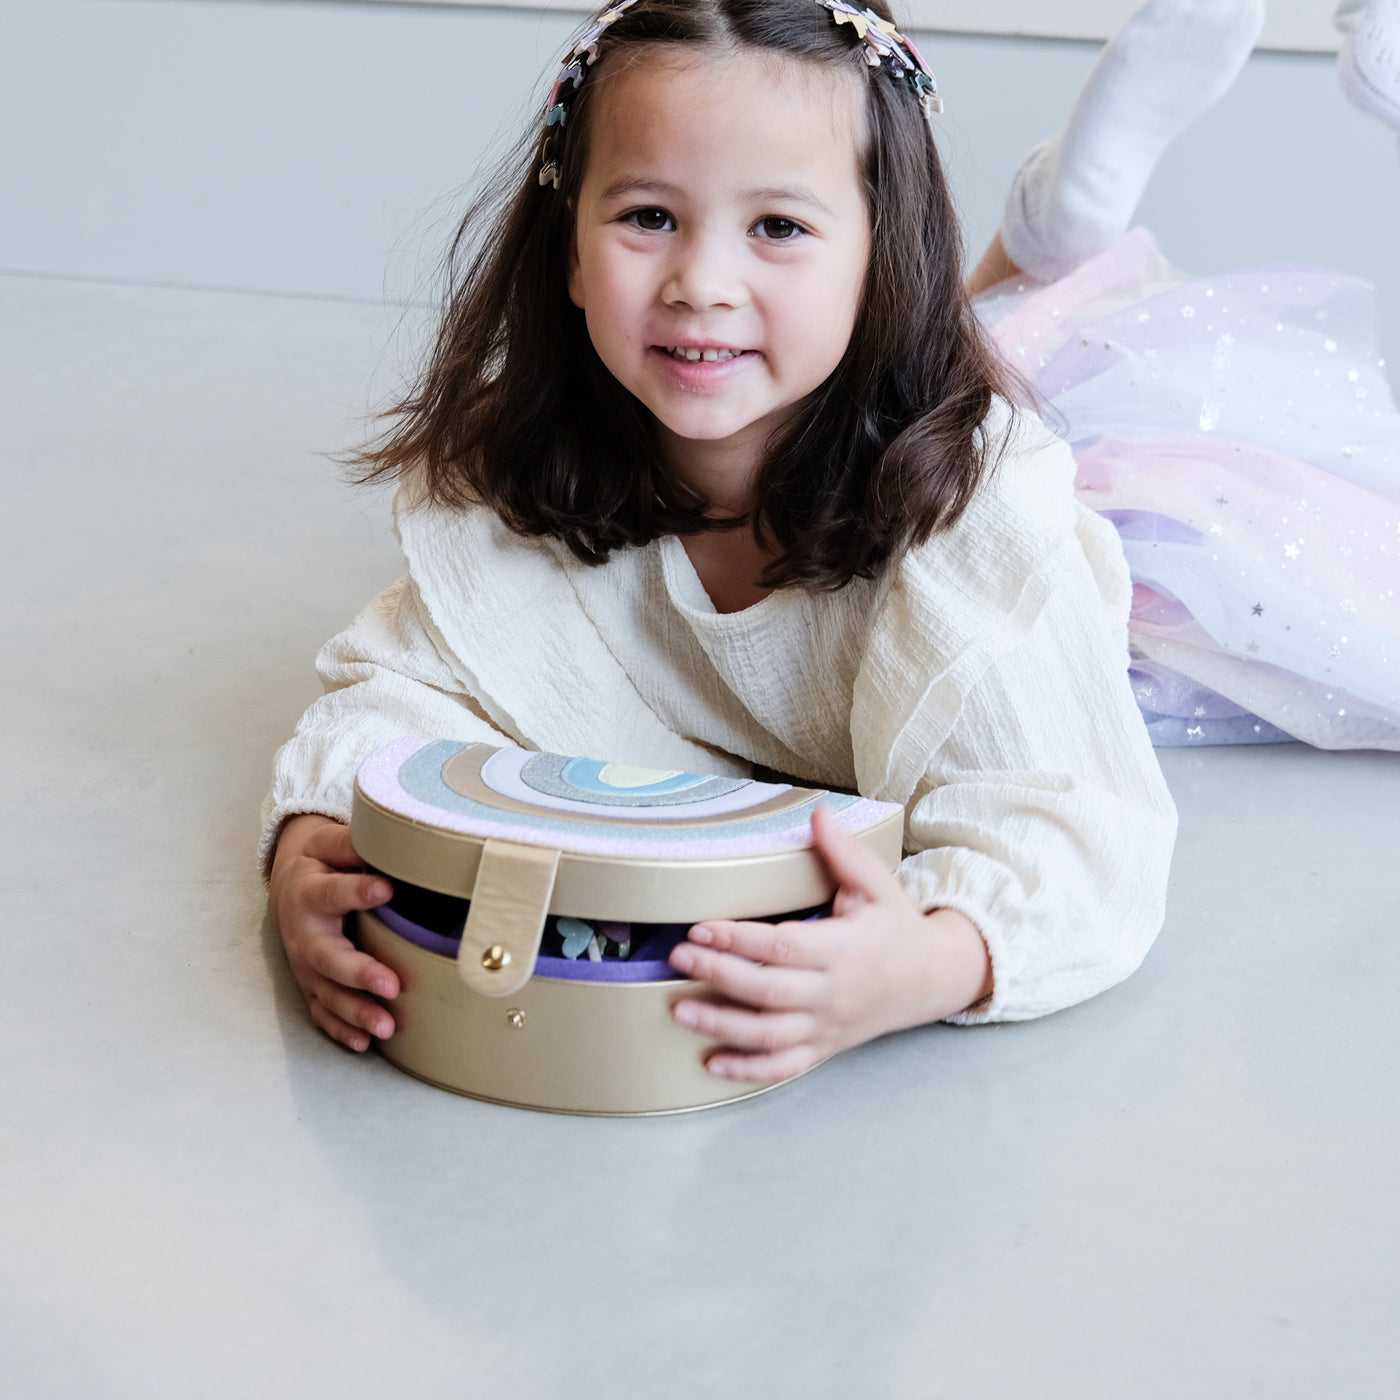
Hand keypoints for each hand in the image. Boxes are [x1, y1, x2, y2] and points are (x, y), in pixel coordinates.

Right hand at [269, 814, 400, 1051]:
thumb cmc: (320, 864)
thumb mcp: (328, 844)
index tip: (388, 889)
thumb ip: (351, 843)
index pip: (334, 892)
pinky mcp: (312, 985)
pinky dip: (341, 1029)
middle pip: (328, 958)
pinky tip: (364, 1043)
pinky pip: (323, 1012)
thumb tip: (387, 837)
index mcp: (311, 892)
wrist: (289, 888)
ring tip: (386, 1026)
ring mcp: (307, 966)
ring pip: (328, 993)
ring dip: (356, 1011)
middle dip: (359, 973)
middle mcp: (305, 934)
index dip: (359, 891)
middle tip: (390, 985)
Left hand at [668, 805, 990, 1084]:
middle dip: (719, 976)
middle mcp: (833, 994)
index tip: (701, 928)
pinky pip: (783, 1067)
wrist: (932, 979)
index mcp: (843, 950)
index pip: (783, 947)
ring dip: (721, 1026)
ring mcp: (827, 1026)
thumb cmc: (896, 927)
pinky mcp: (824, 1048)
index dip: (739, 940)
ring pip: (769, 1035)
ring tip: (679, 1010)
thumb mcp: (877, 885)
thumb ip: (843, 852)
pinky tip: (711, 1064)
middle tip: (678, 957)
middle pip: (768, 992)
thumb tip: (817, 813)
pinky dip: (747, 1070)